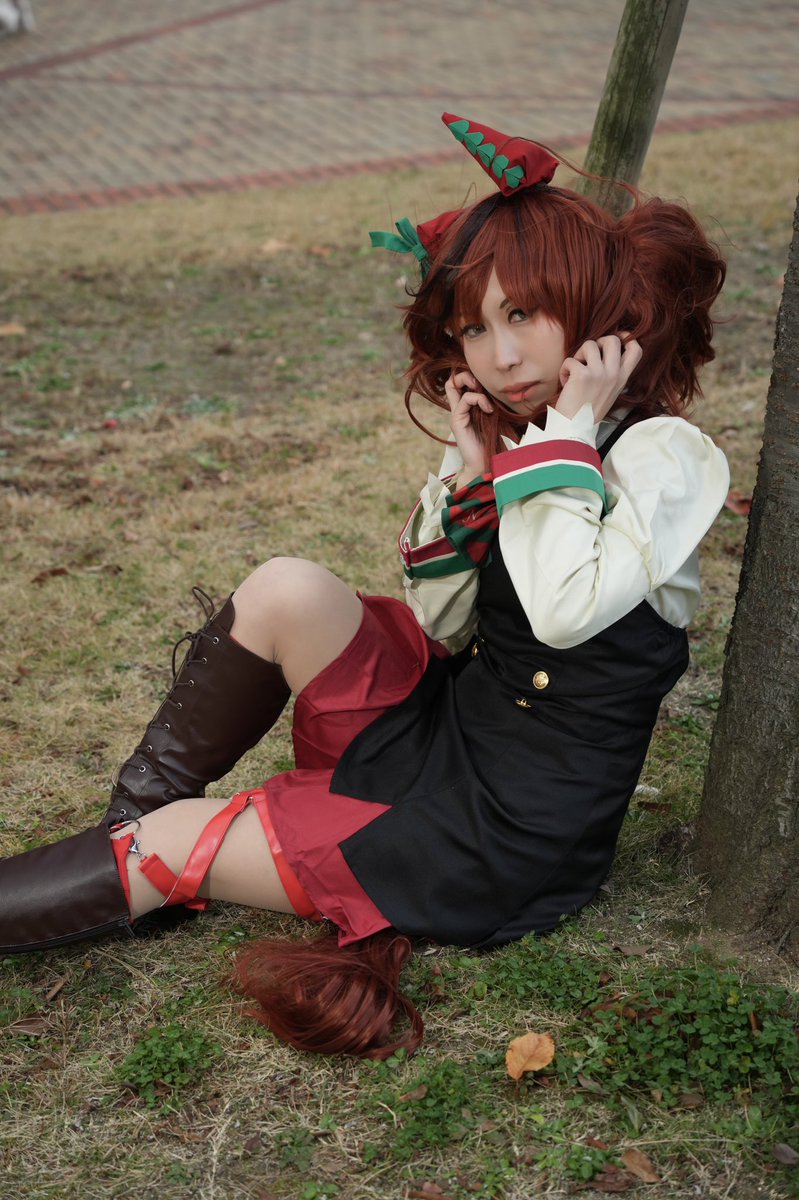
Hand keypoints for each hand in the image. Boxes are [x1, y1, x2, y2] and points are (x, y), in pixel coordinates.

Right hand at [444, 369, 493, 485]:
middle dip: (466, 374)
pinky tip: (489, 410)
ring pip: (453, 384)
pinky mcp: (457, 420)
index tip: (487, 383)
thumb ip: (493, 404)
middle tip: (481, 383)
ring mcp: (456, 414)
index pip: (460, 384)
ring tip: (486, 397)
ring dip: (473, 383)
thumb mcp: (495, 418)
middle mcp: (458, 409)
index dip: (470, 376)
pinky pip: (465, 399)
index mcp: (467, 409)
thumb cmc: (494, 443)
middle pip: (451, 381)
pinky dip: (479, 399)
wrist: (486, 464)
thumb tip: (501, 389)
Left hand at [555, 334, 641, 422]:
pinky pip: (570, 359)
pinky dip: (564, 369)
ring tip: (575, 371)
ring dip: (578, 355)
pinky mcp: (582, 375)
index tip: (617, 339)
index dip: (627, 338)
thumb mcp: (608, 392)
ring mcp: (599, 374)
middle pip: (612, 339)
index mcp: (622, 379)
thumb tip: (603, 351)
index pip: (637, 350)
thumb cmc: (587, 412)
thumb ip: (611, 374)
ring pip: (589, 344)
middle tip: (589, 357)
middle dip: (598, 342)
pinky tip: (566, 383)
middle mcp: (614, 375)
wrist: (574, 430)